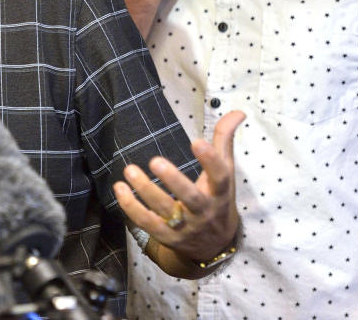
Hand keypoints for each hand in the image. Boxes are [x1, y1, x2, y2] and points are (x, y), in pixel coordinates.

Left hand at [114, 110, 244, 270]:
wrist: (214, 245)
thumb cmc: (216, 198)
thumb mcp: (225, 172)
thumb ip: (225, 140)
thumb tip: (237, 111)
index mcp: (220, 192)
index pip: (220, 177)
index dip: (210, 161)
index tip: (197, 141)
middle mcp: (204, 211)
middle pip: (191, 197)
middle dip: (174, 180)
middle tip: (155, 161)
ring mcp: (185, 226)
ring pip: (164, 211)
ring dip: (145, 191)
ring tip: (129, 170)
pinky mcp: (167, 237)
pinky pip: (147, 223)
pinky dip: (132, 207)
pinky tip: (120, 189)